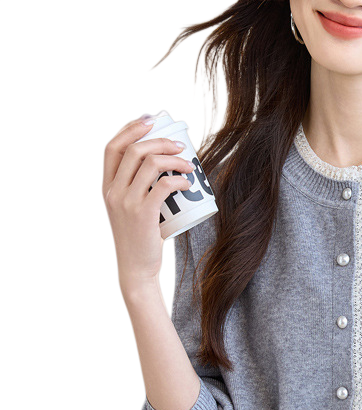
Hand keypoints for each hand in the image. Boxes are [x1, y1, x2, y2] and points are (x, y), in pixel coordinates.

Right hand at [101, 116, 195, 282]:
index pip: (111, 147)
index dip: (129, 129)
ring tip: (188, 164)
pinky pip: (163, 185)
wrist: (135, 269)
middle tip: (178, 145)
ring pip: (150, 163)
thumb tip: (163, 167)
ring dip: (173, 158)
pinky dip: (178, 179)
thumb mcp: (127, 211)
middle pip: (133, 150)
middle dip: (158, 140)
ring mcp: (127, 202)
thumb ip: (135, 190)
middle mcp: (113, 191)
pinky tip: (187, 183)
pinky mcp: (144, 214)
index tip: (149, 121)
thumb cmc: (138, 240)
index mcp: (106, 188)